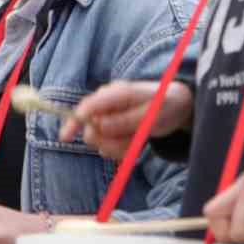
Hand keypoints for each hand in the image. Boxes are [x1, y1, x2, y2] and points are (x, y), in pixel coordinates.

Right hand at [61, 81, 193, 157]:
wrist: (176, 107)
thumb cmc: (166, 105)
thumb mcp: (152, 114)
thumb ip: (126, 119)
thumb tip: (100, 125)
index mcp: (116, 93)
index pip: (88, 105)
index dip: (75, 120)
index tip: (66, 137)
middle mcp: (107, 103)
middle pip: (89, 127)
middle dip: (107, 140)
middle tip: (130, 142)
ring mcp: (108, 116)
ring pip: (98, 140)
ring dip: (117, 146)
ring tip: (137, 140)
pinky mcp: (112, 128)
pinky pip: (107, 147)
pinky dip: (120, 150)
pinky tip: (133, 143)